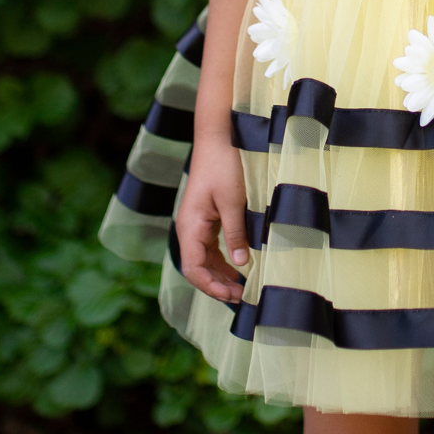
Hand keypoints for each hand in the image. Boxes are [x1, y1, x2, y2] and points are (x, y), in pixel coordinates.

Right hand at [175, 141, 250, 303]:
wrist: (219, 137)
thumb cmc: (225, 166)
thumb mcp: (233, 201)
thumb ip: (236, 233)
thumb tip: (242, 265)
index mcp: (190, 226)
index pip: (193, 269)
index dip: (210, 286)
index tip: (232, 295)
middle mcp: (189, 228)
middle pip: (198, 268)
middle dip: (218, 285)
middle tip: (243, 296)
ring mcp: (197, 224)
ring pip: (205, 260)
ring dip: (221, 275)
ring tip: (243, 288)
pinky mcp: (207, 218)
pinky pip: (211, 248)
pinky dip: (223, 261)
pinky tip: (240, 268)